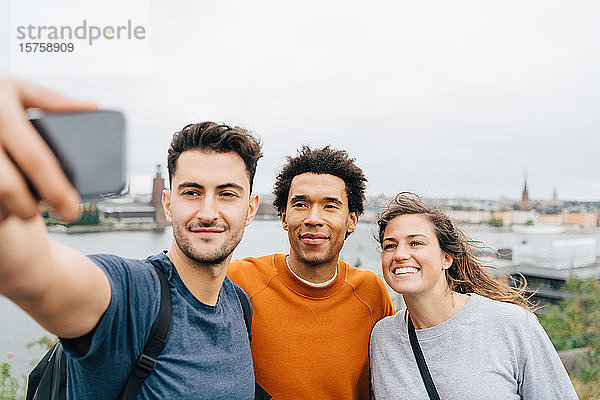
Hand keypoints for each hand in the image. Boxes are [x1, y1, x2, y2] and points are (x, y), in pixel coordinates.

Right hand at [0, 78, 95, 221]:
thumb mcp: (18, 92)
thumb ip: (52, 101)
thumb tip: (92, 106)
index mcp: (1, 110)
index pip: (35, 158)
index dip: (56, 188)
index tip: (71, 208)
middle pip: (7, 186)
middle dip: (29, 209)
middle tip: (45, 214)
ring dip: (8, 209)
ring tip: (22, 206)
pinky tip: (4, 201)